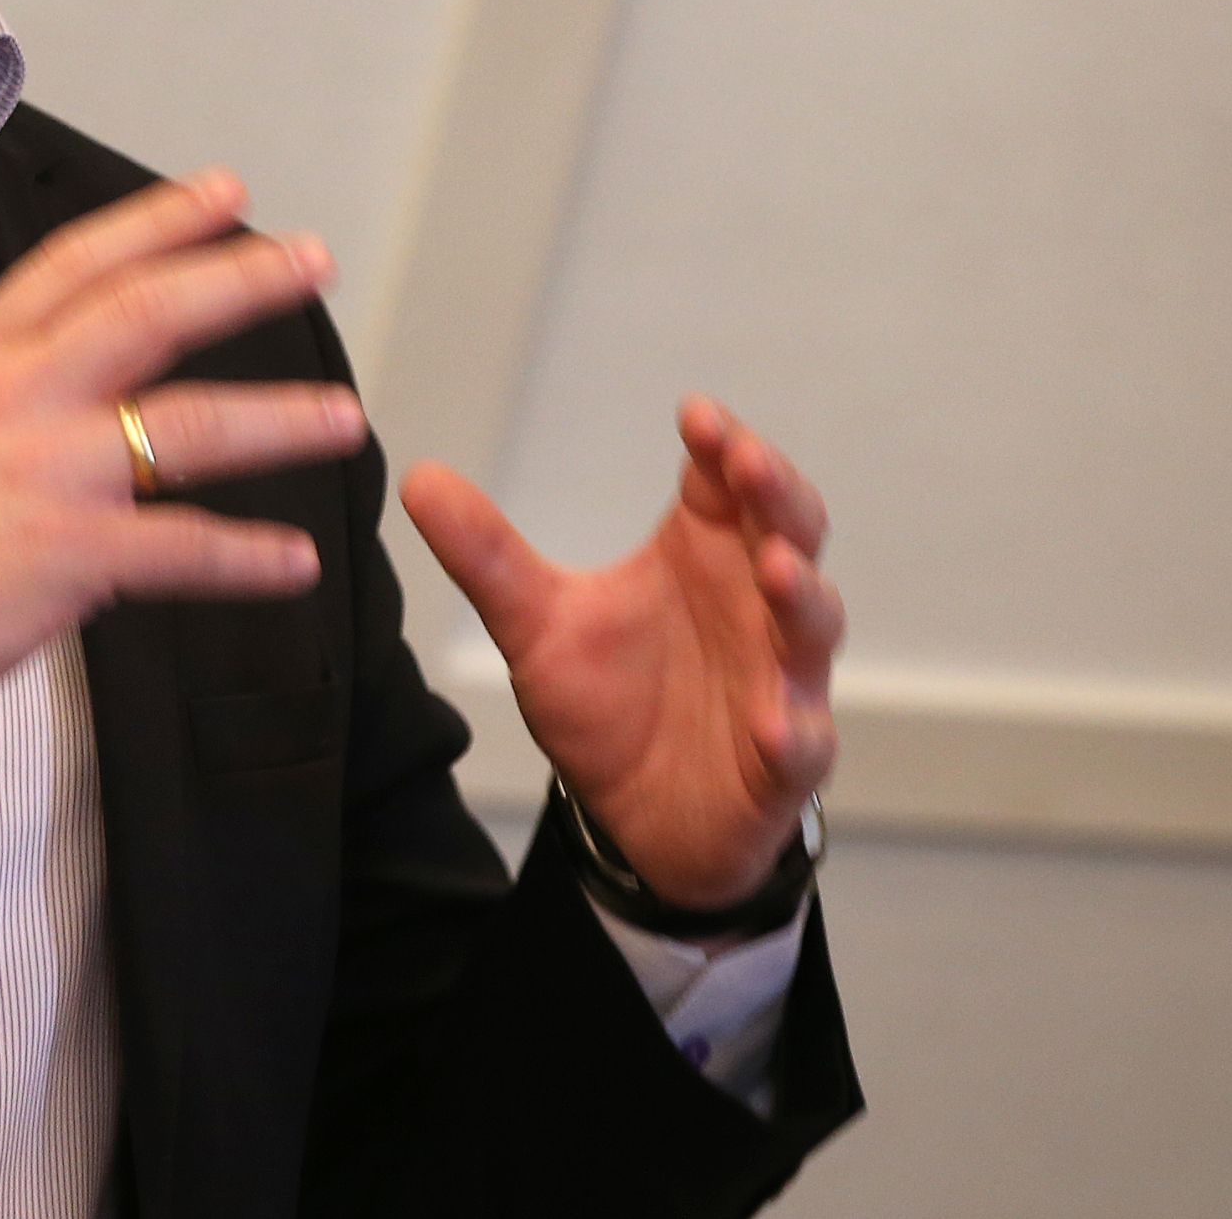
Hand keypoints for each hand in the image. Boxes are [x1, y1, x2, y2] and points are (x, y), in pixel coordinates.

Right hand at [0, 169, 365, 723]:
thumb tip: (63, 374)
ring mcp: (47, 470)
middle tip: (314, 260)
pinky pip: (184, 547)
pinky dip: (248, 557)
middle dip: (243, 279)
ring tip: (342, 419)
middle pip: (150, 312)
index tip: (226, 192)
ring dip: (280, 420)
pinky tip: (294, 560)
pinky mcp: (68, 552)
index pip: (81, 263)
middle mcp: (18, 395)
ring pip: (189, 424)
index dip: (160, 220)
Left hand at [401, 398, 842, 910]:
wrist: (636, 816)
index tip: (697, 414)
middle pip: (789, 531)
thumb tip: (420, 478)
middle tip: (748, 462)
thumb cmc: (608, 700)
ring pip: (811, 626)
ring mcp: (778, 679)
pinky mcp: (784, 759)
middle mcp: (752, 605)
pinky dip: (795, 729)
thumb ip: (487, 555)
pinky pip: (803, 741)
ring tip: (776, 569)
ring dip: (801, 596)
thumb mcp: (536, 624)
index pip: (726, 483)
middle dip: (777, 495)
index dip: (724, 444)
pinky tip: (777, 724)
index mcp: (701, 556)